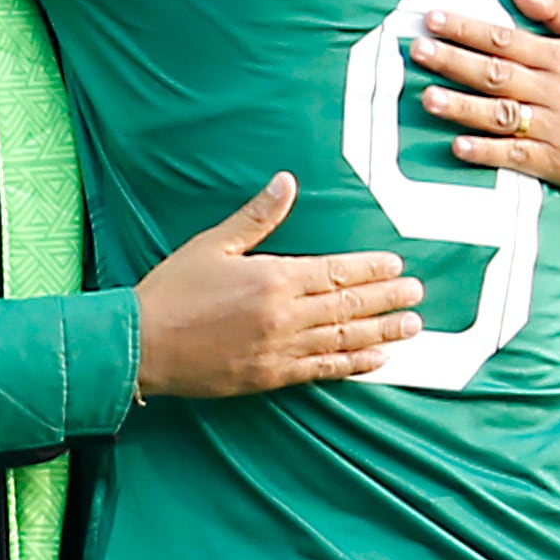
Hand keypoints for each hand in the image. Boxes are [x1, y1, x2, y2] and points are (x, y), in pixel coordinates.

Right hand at [133, 173, 423, 398]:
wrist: (142, 344)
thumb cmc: (172, 291)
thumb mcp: (213, 244)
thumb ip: (257, 216)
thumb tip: (287, 182)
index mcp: (274, 278)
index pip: (336, 271)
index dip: (370, 268)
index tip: (396, 265)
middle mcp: (285, 315)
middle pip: (348, 305)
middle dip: (386, 299)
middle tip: (417, 294)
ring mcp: (280, 349)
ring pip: (343, 339)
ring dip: (381, 332)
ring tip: (411, 328)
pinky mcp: (270, 377)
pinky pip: (322, 370)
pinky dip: (352, 365)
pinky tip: (375, 361)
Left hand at [408, 0, 559, 197]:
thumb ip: (559, 9)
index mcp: (559, 58)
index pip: (505, 39)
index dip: (467, 28)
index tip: (434, 19)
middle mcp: (552, 91)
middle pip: (495, 73)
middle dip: (454, 61)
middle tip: (418, 50)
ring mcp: (551, 128)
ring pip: (499, 114)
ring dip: (462, 107)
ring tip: (427, 97)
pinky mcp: (551, 161)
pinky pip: (514, 155)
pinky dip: (486, 152)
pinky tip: (458, 146)